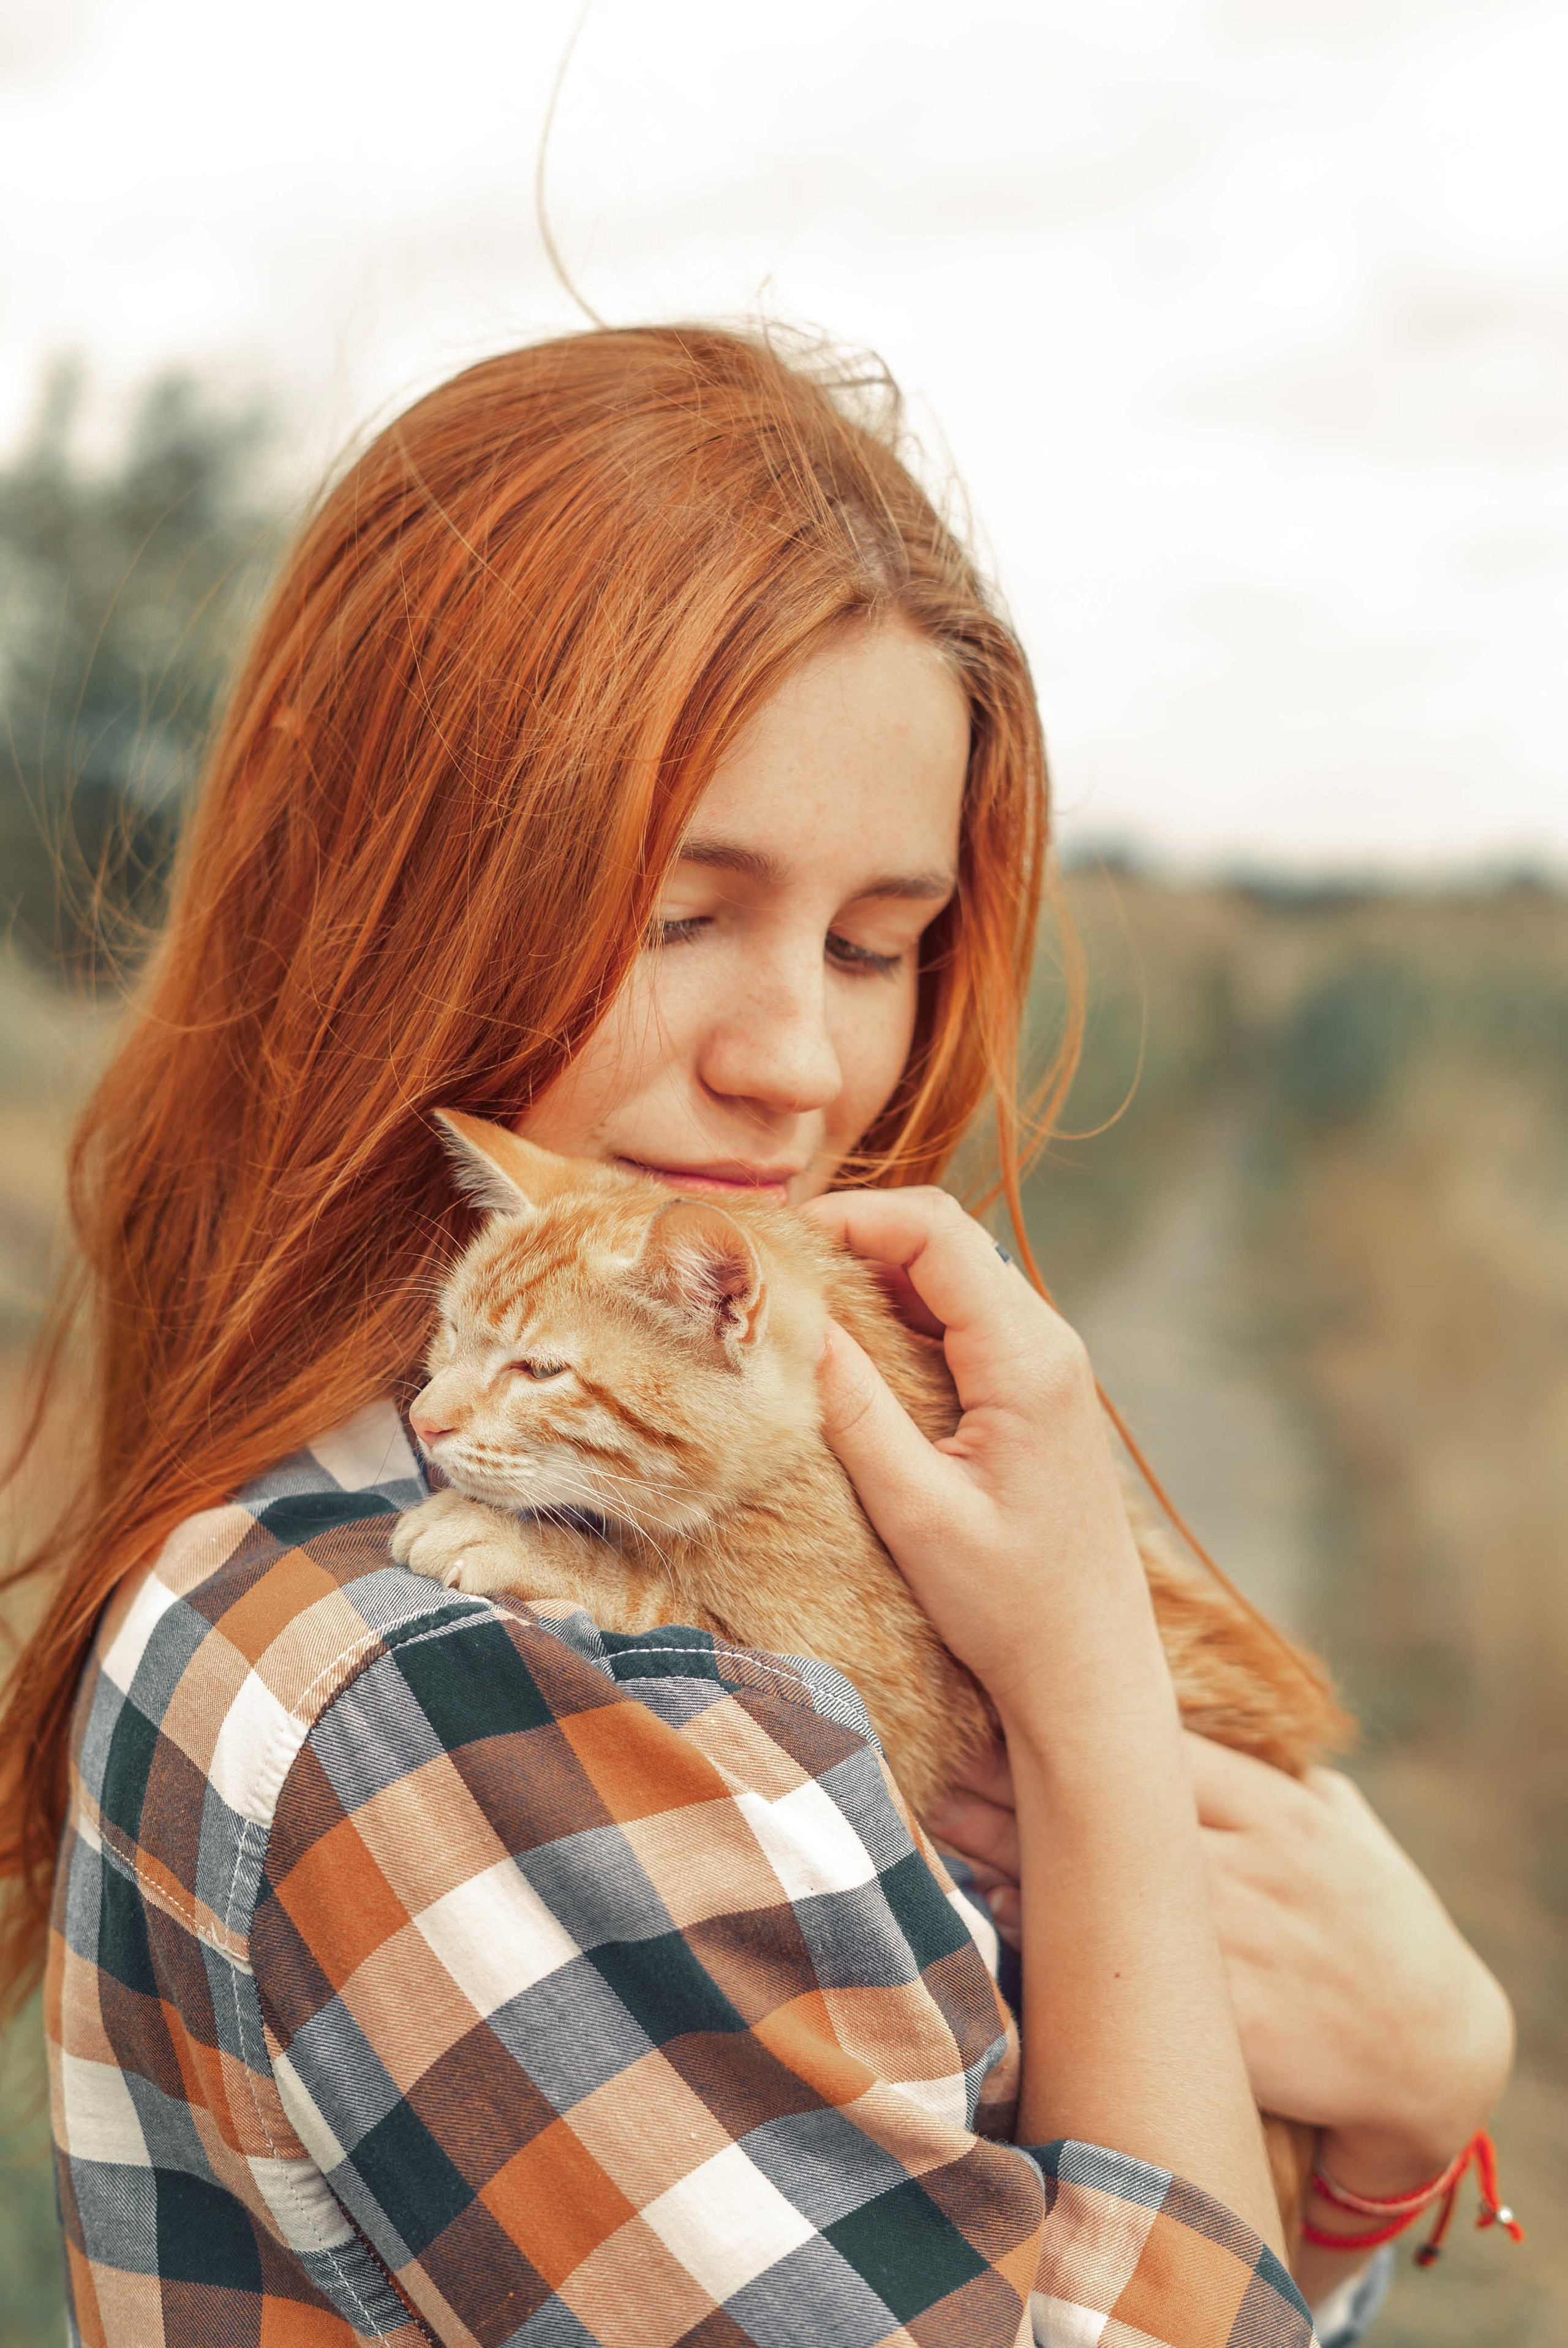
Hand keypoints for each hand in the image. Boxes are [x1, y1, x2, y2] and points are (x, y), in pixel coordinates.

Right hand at [803, 1188, 1169, 1734]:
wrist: (1089, 1668)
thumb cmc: (1009, 1605)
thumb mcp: (916, 1511)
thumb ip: (855, 1411)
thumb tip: (794, 1322)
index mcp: (1027, 1360)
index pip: (936, 1232)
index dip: (852, 1215)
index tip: (777, 1241)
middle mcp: (1050, 1344)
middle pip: (947, 1236)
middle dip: (858, 1233)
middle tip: (776, 1266)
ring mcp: (1050, 1364)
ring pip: (956, 1272)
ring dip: (879, 1271)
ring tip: (800, 1302)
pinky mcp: (1038, 1391)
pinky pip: (967, 1317)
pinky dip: (905, 1311)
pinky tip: (853, 1348)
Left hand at [928, 1731, 1514, 2181]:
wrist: (1431, 2044)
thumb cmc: (1373, 1915)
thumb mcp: (1335, 1823)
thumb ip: (1262, 1772)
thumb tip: (1179, 1712)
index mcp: (1275, 1810)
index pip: (1158, 1751)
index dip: (1071, 1725)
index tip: (994, 1694)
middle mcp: (1254, 1869)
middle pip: (1115, 1812)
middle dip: (1020, 1784)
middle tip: (938, 1753)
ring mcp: (1243, 1947)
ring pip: (1110, 1889)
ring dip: (1018, 1855)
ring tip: (941, 1818)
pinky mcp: (1235, 2027)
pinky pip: (1131, 1979)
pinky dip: (1063, 1949)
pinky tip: (999, 1916)